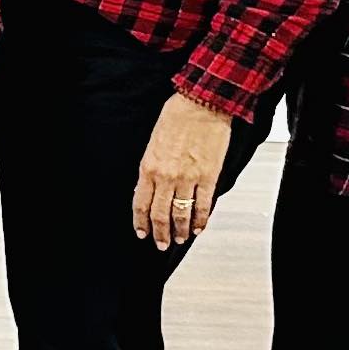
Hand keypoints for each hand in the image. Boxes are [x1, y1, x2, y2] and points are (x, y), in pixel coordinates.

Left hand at [133, 93, 238, 247]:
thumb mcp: (152, 145)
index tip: (142, 233)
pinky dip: (200, 220)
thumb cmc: (176, 119)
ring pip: (181, 214)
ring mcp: (188, 178)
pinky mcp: (209, 177)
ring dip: (180, 230)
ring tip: (180, 238)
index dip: (141, 222)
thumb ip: (150, 169)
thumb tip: (148, 189)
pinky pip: (204, 205)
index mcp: (148, 168)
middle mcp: (166, 177)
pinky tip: (198, 228)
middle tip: (162, 244)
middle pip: (160, 214)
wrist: (201, 105)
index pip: (140, 203)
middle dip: (160, 233)